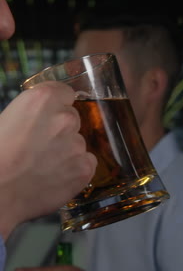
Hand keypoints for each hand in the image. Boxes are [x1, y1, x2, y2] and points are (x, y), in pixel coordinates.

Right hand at [0, 81, 96, 238]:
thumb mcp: (8, 118)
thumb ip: (34, 112)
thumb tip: (43, 116)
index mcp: (44, 99)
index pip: (65, 93)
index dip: (55, 106)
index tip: (47, 118)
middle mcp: (65, 118)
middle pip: (72, 118)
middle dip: (59, 130)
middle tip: (40, 146)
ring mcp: (77, 143)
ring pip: (77, 142)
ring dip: (66, 151)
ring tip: (43, 166)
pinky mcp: (84, 168)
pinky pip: (86, 163)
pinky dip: (75, 170)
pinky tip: (55, 177)